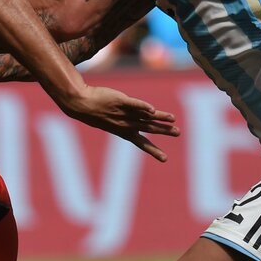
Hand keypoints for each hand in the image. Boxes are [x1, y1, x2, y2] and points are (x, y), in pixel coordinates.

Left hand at [57, 84, 179, 161]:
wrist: (83, 105)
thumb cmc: (97, 113)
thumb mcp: (114, 121)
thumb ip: (129, 121)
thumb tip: (139, 120)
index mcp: (125, 132)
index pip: (143, 144)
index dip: (154, 151)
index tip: (165, 159)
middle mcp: (127, 124)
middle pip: (149, 128)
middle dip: (164, 131)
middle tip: (177, 133)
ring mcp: (124, 113)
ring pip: (145, 116)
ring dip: (160, 118)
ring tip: (172, 119)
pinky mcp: (121, 101)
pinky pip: (134, 105)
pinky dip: (143, 107)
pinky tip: (152, 110)